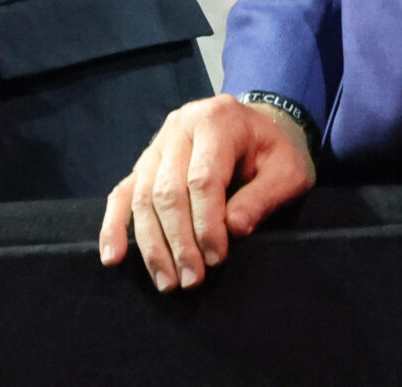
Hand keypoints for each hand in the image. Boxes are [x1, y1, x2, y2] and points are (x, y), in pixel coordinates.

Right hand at [98, 95, 315, 290]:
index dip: (206, 223)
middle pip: (167, 190)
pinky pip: (122, 194)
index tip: (216, 258)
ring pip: (142, 197)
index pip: (202, 178)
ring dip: (152, 245)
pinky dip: (113, 226)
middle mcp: (180, 126)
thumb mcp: (288, 171)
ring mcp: (157, 144)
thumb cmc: (274, 153)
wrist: (258, 130)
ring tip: (167, 282)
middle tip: (192, 279)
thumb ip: (264, 197)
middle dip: (178, 241)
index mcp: (216, 120)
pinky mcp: (145, 163)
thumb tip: (232, 228)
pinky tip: (113, 257)